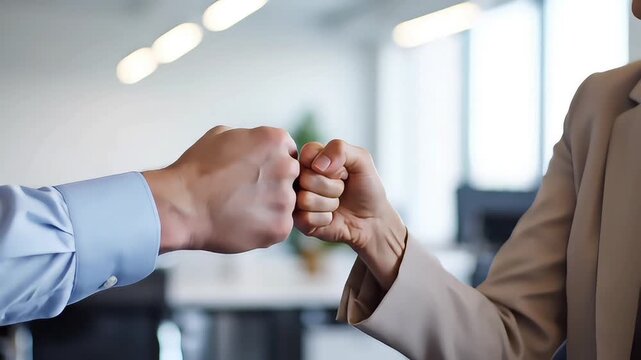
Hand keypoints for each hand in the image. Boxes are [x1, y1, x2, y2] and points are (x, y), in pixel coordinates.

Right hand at [144, 126, 298, 253]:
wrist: (181, 206)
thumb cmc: (196, 170)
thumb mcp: (222, 136)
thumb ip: (249, 138)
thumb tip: (258, 144)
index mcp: (274, 140)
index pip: (287, 151)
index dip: (270, 162)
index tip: (253, 172)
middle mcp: (286, 167)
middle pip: (291, 176)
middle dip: (273, 183)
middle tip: (246, 192)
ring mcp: (285, 199)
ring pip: (286, 203)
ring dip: (269, 206)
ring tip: (240, 209)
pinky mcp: (281, 227)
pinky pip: (279, 225)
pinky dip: (264, 227)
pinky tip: (242, 222)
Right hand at [294, 140, 406, 288]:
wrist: (374, 223)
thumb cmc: (368, 190)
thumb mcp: (362, 161)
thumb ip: (341, 149)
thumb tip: (319, 163)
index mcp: (313, 161)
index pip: (306, 153)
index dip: (328, 164)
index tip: (341, 173)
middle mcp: (301, 181)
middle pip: (306, 177)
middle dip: (332, 185)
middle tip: (342, 192)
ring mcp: (299, 203)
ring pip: (305, 198)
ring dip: (329, 203)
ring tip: (338, 206)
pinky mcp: (301, 224)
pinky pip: (305, 218)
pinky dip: (325, 220)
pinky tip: (332, 220)